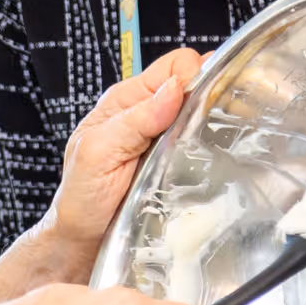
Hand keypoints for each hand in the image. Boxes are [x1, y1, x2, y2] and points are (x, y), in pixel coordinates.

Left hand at [33, 49, 204, 275]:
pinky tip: (217, 157)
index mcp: (127, 101)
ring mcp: (166, 139)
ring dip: (216, 122)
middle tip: (222, 120)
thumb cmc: (82, 196)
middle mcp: (149, 114)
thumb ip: (133, 119)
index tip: (202, 100)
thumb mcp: (98, 152)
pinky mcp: (178, 162)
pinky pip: (203, 145)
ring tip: (223, 139)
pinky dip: (213, 146)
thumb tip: (173, 89)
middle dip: (213, 95)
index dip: (194, 75)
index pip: (174, 66)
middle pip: (195, 85)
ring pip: (203, 114)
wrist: (84, 239)